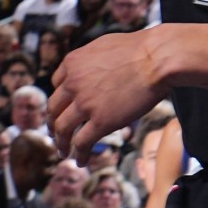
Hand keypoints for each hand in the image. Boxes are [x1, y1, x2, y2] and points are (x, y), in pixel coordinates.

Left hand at [48, 27, 168, 151]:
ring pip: (63, 129)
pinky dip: (79, 154)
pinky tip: (80, 161)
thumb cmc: (138, 50)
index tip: (60, 110)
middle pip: (54, 108)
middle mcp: (72, 84)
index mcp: (71, 64)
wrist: (155, 60)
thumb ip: (90, 60)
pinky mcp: (101, 121)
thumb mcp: (102, 47)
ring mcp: (85, 104)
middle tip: (54, 134)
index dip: (59, 101)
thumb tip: (93, 68)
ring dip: (61, 143)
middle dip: (52, 123)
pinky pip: (82, 142)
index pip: (56, 86)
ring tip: (62, 152)